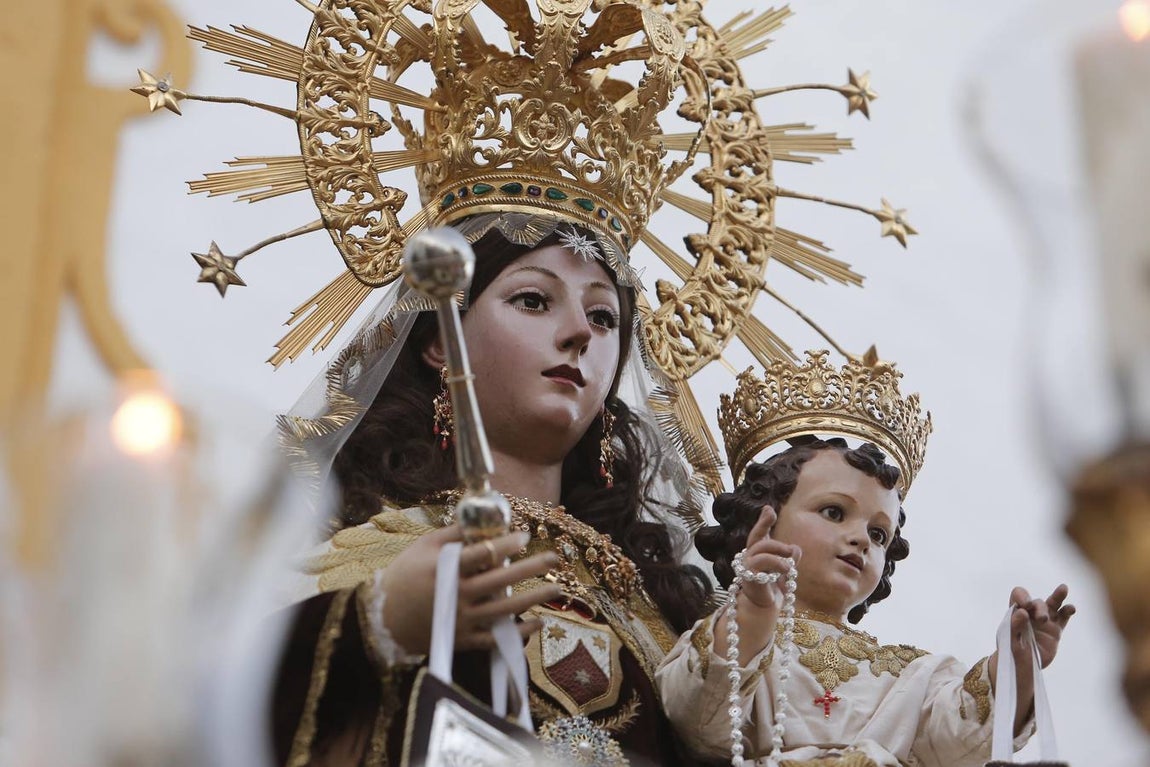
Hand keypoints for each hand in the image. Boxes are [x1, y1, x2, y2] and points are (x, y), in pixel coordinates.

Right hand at [381, 525, 561, 653]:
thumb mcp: (422, 547)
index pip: (482, 554)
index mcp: (445, 569)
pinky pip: (495, 638)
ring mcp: (462, 620)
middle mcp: (457, 595)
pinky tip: (537, 622)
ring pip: (504, 610)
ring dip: (533, 599)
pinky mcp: (463, 640)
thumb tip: (481, 518)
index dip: (506, 544)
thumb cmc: (404, 576)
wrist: (382, 619)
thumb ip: (452, 534)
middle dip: (530, 568)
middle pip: (500, 580)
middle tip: (554, 558)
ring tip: (556, 588)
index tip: (525, 536)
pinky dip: (518, 633)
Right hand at [739, 505, 801, 611]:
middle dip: (772, 535)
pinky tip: (786, 570)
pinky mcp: (748, 575)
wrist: (764, 608)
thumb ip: (789, 558)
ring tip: (790, 564)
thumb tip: (795, 547)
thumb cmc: (772, 589)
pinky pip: (762, 562)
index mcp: (757, 553)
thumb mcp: (785, 571)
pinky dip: (777, 563)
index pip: (759, 534)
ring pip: (761, 547)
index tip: (768, 508)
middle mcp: (749, 557)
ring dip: (779, 552)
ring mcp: (747, 566)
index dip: (763, 521)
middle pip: (757, 537)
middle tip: (790, 549)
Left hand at [1008, 584, 1074, 668]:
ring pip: (1053, 604)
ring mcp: (1045, 621)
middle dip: (1040, 608)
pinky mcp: (1055, 630)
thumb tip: (1022, 611)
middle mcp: (1031, 614)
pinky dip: (1068, 610)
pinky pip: (1063, 617)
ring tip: (1063, 588)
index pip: (1019, 595)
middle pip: (1038, 602)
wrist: (1023, 667)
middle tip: (1042, 619)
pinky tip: (1071, 608)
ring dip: (1057, 595)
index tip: (1026, 605)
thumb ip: (1014, 626)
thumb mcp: (1010, 641)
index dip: (1023, 596)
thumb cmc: (1012, 652)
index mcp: (1016, 612)